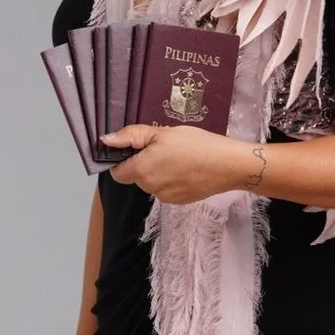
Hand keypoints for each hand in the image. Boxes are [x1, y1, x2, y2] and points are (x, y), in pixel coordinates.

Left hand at [101, 124, 247, 203]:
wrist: (228, 165)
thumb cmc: (196, 144)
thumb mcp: (162, 132)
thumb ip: (131, 136)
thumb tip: (106, 140)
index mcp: (142, 170)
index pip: (117, 172)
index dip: (122, 160)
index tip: (136, 149)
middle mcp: (150, 188)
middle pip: (136, 177)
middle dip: (144, 163)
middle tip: (165, 147)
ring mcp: (165, 198)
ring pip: (152, 183)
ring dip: (159, 171)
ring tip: (180, 157)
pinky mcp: (179, 202)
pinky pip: (166, 189)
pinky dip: (171, 180)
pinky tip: (187, 169)